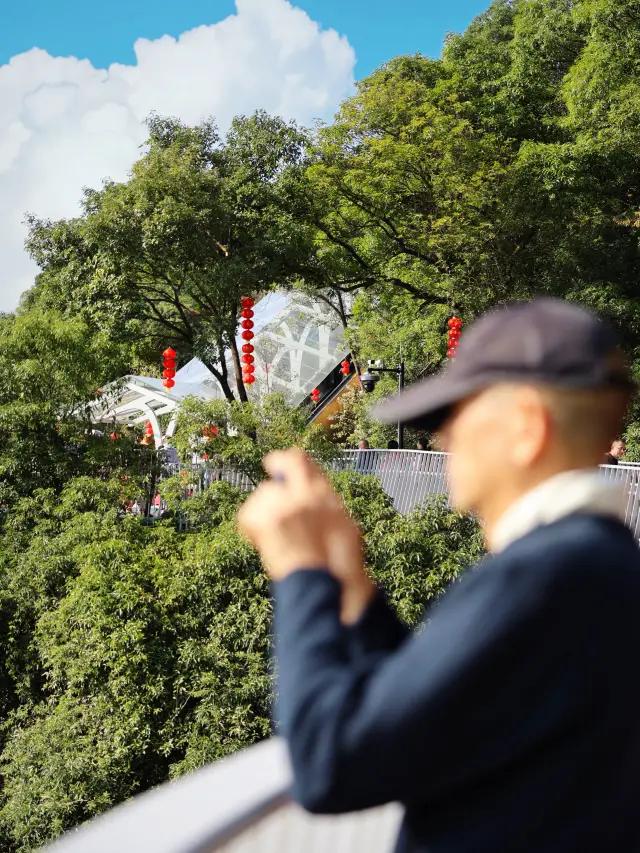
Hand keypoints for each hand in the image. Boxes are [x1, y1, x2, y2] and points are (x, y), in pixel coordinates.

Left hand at [237, 449, 374, 623]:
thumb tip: (317, 497)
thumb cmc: (336, 563)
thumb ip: (326, 507)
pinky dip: (251, 527)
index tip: (275, 462)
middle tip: (271, 496)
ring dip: (265, 509)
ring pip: (264, 493)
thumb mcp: (343, 528)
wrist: (321, 581)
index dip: (286, 459)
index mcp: (322, 493)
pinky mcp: (266, 519)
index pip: (301, 461)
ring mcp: (283, 503)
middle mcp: (303, 491)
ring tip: (274, 534)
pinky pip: (248, 514)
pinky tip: (261, 541)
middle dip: (274, 476)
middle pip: (280, 467)